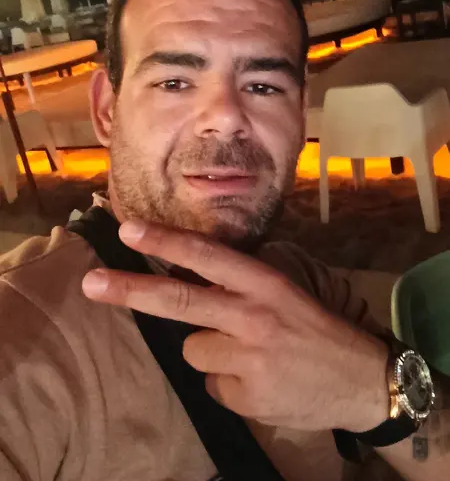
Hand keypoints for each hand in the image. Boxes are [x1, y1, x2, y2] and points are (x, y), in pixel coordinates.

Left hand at [82, 220, 388, 431]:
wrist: (361, 381)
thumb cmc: (316, 330)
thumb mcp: (283, 294)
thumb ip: (238, 286)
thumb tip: (185, 278)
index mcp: (264, 284)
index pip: (207, 256)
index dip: (166, 242)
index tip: (130, 230)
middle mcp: (252, 316)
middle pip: (179, 299)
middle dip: (130, 290)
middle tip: (91, 284)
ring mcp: (248, 358)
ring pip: (193, 350)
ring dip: (211, 353)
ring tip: (250, 357)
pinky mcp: (245, 397)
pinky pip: (212, 385)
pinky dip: (228, 385)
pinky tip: (259, 383)